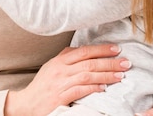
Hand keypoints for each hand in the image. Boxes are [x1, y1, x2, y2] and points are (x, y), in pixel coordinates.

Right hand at [4, 44, 129, 115]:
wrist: (26, 104)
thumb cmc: (41, 86)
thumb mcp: (51, 67)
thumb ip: (65, 57)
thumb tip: (81, 49)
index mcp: (59, 61)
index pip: (84, 51)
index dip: (101, 49)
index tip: (117, 49)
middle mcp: (60, 70)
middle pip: (89, 62)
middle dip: (109, 62)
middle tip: (126, 62)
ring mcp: (60, 83)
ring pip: (87, 75)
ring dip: (106, 74)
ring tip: (121, 75)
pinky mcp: (60, 97)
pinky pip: (80, 90)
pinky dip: (93, 88)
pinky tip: (104, 87)